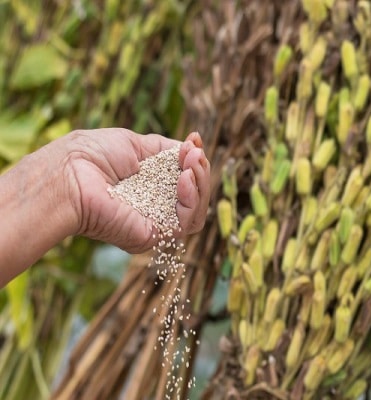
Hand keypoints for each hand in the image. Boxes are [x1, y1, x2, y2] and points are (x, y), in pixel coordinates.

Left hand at [60, 128, 210, 252]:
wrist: (69, 175)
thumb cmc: (90, 156)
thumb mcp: (133, 143)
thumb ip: (164, 149)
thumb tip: (191, 147)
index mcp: (148, 185)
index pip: (184, 177)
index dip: (193, 160)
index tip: (194, 141)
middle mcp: (153, 206)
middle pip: (196, 194)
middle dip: (201, 170)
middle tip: (194, 153)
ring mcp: (155, 222)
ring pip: (197, 210)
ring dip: (201, 183)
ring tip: (191, 165)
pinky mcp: (155, 235)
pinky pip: (188, 221)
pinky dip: (193, 198)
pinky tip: (184, 178)